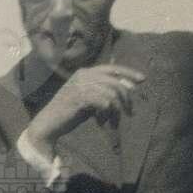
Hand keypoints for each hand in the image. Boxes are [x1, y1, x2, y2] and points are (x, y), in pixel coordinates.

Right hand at [23, 63, 144, 158]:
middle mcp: (83, 75)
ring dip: (116, 110)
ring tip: (112, 121)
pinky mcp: (79, 97)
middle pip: (115, 81)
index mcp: (85, 72)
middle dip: (126, 98)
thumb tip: (129, 86)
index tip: (143, 79)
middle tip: (129, 112)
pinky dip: (107, 113)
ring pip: (112, 93)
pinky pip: (104, 102)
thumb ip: (105, 91)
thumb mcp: (90, 99)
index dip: (129, 72)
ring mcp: (80, 85)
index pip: (112, 68)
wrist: (49, 124)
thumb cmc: (70, 112)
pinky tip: (102, 121)